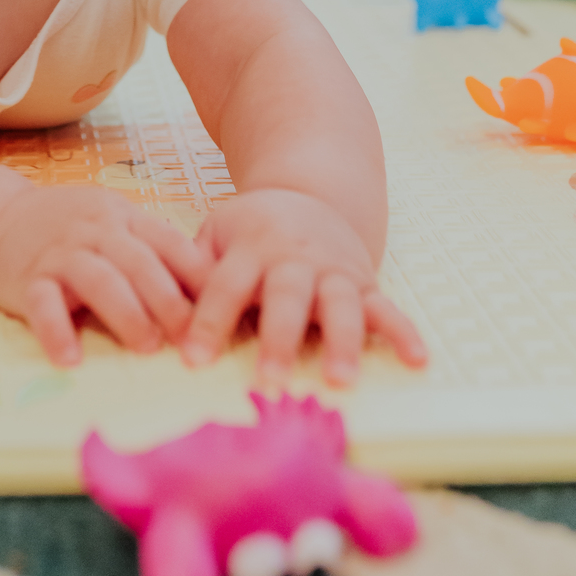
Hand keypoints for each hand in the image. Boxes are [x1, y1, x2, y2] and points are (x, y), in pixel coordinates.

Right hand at [0, 185, 211, 366]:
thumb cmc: (73, 233)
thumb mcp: (116, 227)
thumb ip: (154, 253)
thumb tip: (212, 297)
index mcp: (124, 219)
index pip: (169, 242)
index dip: (198, 275)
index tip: (222, 307)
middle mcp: (95, 231)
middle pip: (139, 262)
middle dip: (168, 300)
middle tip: (191, 337)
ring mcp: (61, 254)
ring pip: (98, 279)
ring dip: (126, 313)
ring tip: (146, 346)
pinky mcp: (27, 279)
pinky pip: (42, 305)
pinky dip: (56, 331)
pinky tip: (70, 359)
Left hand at [181, 188, 427, 385]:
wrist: (309, 195)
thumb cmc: (250, 229)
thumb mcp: (215, 232)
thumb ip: (191, 266)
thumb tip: (156, 306)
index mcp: (251, 246)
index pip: (225, 286)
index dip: (208, 322)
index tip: (193, 361)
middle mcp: (294, 258)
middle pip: (286, 298)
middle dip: (279, 338)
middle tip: (270, 380)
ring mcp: (334, 270)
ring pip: (339, 305)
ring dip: (341, 343)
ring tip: (339, 381)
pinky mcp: (365, 282)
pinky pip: (387, 308)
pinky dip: (404, 332)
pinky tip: (418, 360)